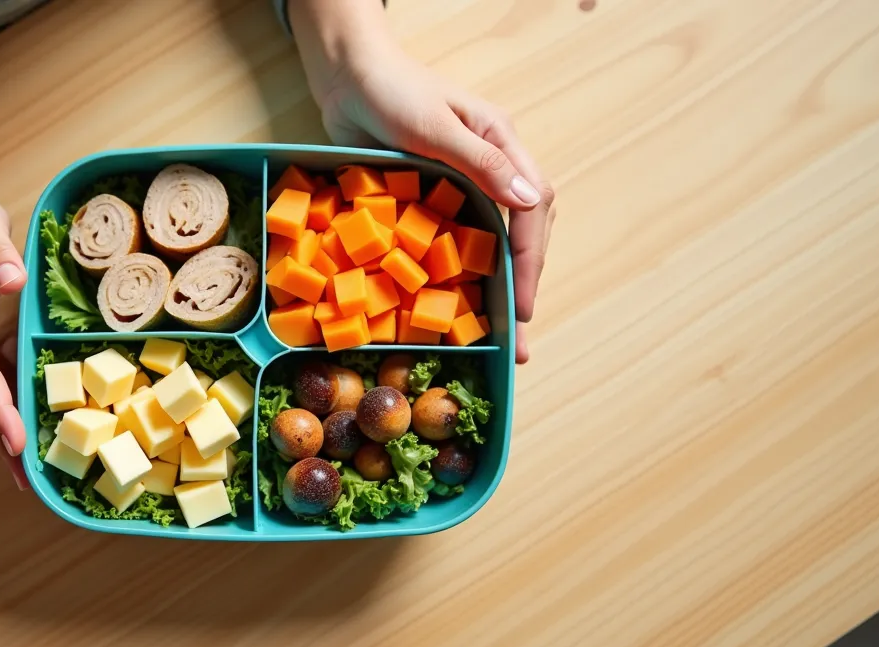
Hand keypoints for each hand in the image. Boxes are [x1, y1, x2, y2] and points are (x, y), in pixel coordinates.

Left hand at [291, 4, 553, 363]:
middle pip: (521, 231)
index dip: (531, 261)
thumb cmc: (391, 89)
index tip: (522, 307)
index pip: (532, 209)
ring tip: (495, 333)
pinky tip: (455, 303)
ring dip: (494, 285)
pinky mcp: (432, 196)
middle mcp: (489, 167)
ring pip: (491, 240)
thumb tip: (528, 202)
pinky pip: (454, 238)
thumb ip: (480, 163)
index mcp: (501, 145)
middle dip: (522, 284)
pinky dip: (458, 271)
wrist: (345, 77)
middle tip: (517, 338)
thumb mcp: (434, 126)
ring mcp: (460, 184)